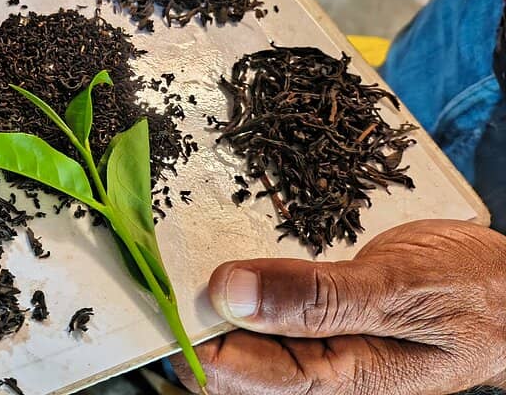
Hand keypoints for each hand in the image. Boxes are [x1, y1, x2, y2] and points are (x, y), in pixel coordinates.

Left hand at [171, 220, 505, 393]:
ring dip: (211, 294)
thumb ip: (319, 297)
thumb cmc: (476, 294)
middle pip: (225, 358)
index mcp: (338, 381)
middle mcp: (316, 372)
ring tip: (183, 251)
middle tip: (160, 260)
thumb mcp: (403, 288)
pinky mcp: (314, 320)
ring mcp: (313, 347)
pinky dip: (239, 280)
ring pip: (237, 331)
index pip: (233, 376)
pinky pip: (261, 308)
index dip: (188, 336)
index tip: (158, 290)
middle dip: (192, 314)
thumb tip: (230, 292)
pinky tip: (225, 254)